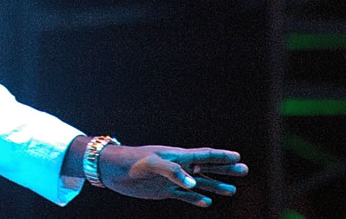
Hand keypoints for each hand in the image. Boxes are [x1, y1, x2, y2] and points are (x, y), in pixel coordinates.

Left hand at [99, 144, 247, 207]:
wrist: (111, 170)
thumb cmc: (130, 161)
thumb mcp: (151, 163)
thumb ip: (172, 172)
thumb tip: (194, 184)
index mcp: (176, 156)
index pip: (203, 155)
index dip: (220, 156)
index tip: (238, 156)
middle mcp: (177, 167)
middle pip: (206, 167)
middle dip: (225, 170)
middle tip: (245, 170)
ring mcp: (171, 179)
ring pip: (198, 182)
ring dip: (215, 185)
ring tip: (232, 190)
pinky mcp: (163, 190)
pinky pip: (184, 195)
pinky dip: (195, 199)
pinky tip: (206, 202)